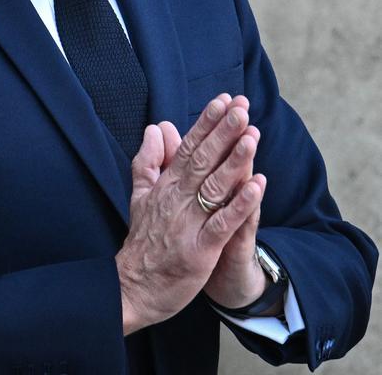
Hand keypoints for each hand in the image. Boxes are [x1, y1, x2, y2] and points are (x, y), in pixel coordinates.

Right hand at [115, 94, 264, 334]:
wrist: (132, 288)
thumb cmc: (143, 241)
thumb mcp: (140, 194)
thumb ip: (150, 160)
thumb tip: (157, 127)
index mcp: (166, 185)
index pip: (188, 146)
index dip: (206, 122)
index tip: (224, 100)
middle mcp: (176, 199)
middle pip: (203, 159)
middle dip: (224, 131)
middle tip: (242, 107)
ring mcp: (188, 224)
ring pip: (214, 186)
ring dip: (235, 160)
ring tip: (252, 135)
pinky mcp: (199, 251)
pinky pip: (222, 224)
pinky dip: (240, 205)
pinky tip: (258, 186)